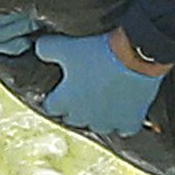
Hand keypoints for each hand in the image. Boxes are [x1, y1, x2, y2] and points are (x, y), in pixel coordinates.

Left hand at [33, 32, 162, 136]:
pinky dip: (123, 121)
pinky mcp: (130, 121)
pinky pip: (124, 129)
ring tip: (103, 99)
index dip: (54, 96)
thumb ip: (46, 49)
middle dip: (75, 107)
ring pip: (98, 125)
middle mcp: (85, 116)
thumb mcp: (65, 45)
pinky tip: (124, 109)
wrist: (135, 54)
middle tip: (82, 89)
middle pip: (74, 118)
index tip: (59, 87)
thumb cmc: (98, 50)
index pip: (51, 107)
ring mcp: (108, 121)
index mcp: (66, 101)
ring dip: (98, 115)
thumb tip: (38, 50)